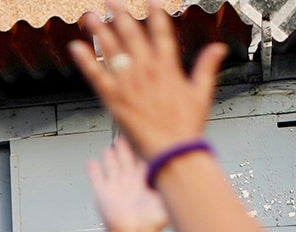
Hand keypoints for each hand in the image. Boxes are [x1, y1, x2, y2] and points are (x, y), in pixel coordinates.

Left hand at [68, 1, 226, 159]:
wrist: (172, 151)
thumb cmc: (186, 127)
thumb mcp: (202, 94)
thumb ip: (206, 67)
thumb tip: (219, 48)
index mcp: (168, 67)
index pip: (160, 31)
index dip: (154, 13)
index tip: (149, 0)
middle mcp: (147, 70)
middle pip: (131, 34)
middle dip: (120, 14)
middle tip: (111, 1)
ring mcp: (129, 83)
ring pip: (111, 50)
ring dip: (99, 30)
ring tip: (89, 16)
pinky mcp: (114, 99)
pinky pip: (96, 76)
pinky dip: (85, 61)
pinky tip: (76, 47)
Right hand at [88, 138, 167, 231]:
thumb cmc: (151, 222)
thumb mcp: (168, 198)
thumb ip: (174, 184)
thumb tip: (188, 172)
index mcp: (145, 183)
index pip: (144, 161)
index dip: (144, 150)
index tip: (146, 138)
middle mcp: (130, 183)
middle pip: (127, 160)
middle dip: (125, 149)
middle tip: (124, 136)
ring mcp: (115, 188)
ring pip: (112, 166)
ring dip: (110, 157)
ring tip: (109, 148)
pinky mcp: (102, 193)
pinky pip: (96, 177)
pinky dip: (94, 170)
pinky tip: (92, 162)